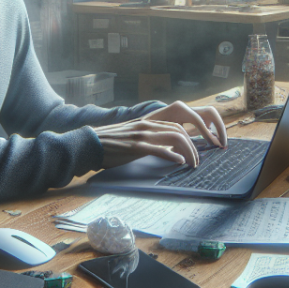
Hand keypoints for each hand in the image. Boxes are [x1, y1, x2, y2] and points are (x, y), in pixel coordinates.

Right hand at [94, 101, 227, 169]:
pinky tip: (179, 162)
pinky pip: (160, 149)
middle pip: (180, 131)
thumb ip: (150, 139)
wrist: (91, 144)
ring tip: (192, 164)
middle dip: (193, 146)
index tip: (195, 151)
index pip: (177, 126)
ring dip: (188, 151)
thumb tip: (167, 149)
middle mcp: (148, 126)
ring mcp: (142, 135)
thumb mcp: (134, 137)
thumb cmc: (112, 144)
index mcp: (148, 123)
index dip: (190, 138)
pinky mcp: (136, 147)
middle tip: (197, 161)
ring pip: (175, 137)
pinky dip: (173, 155)